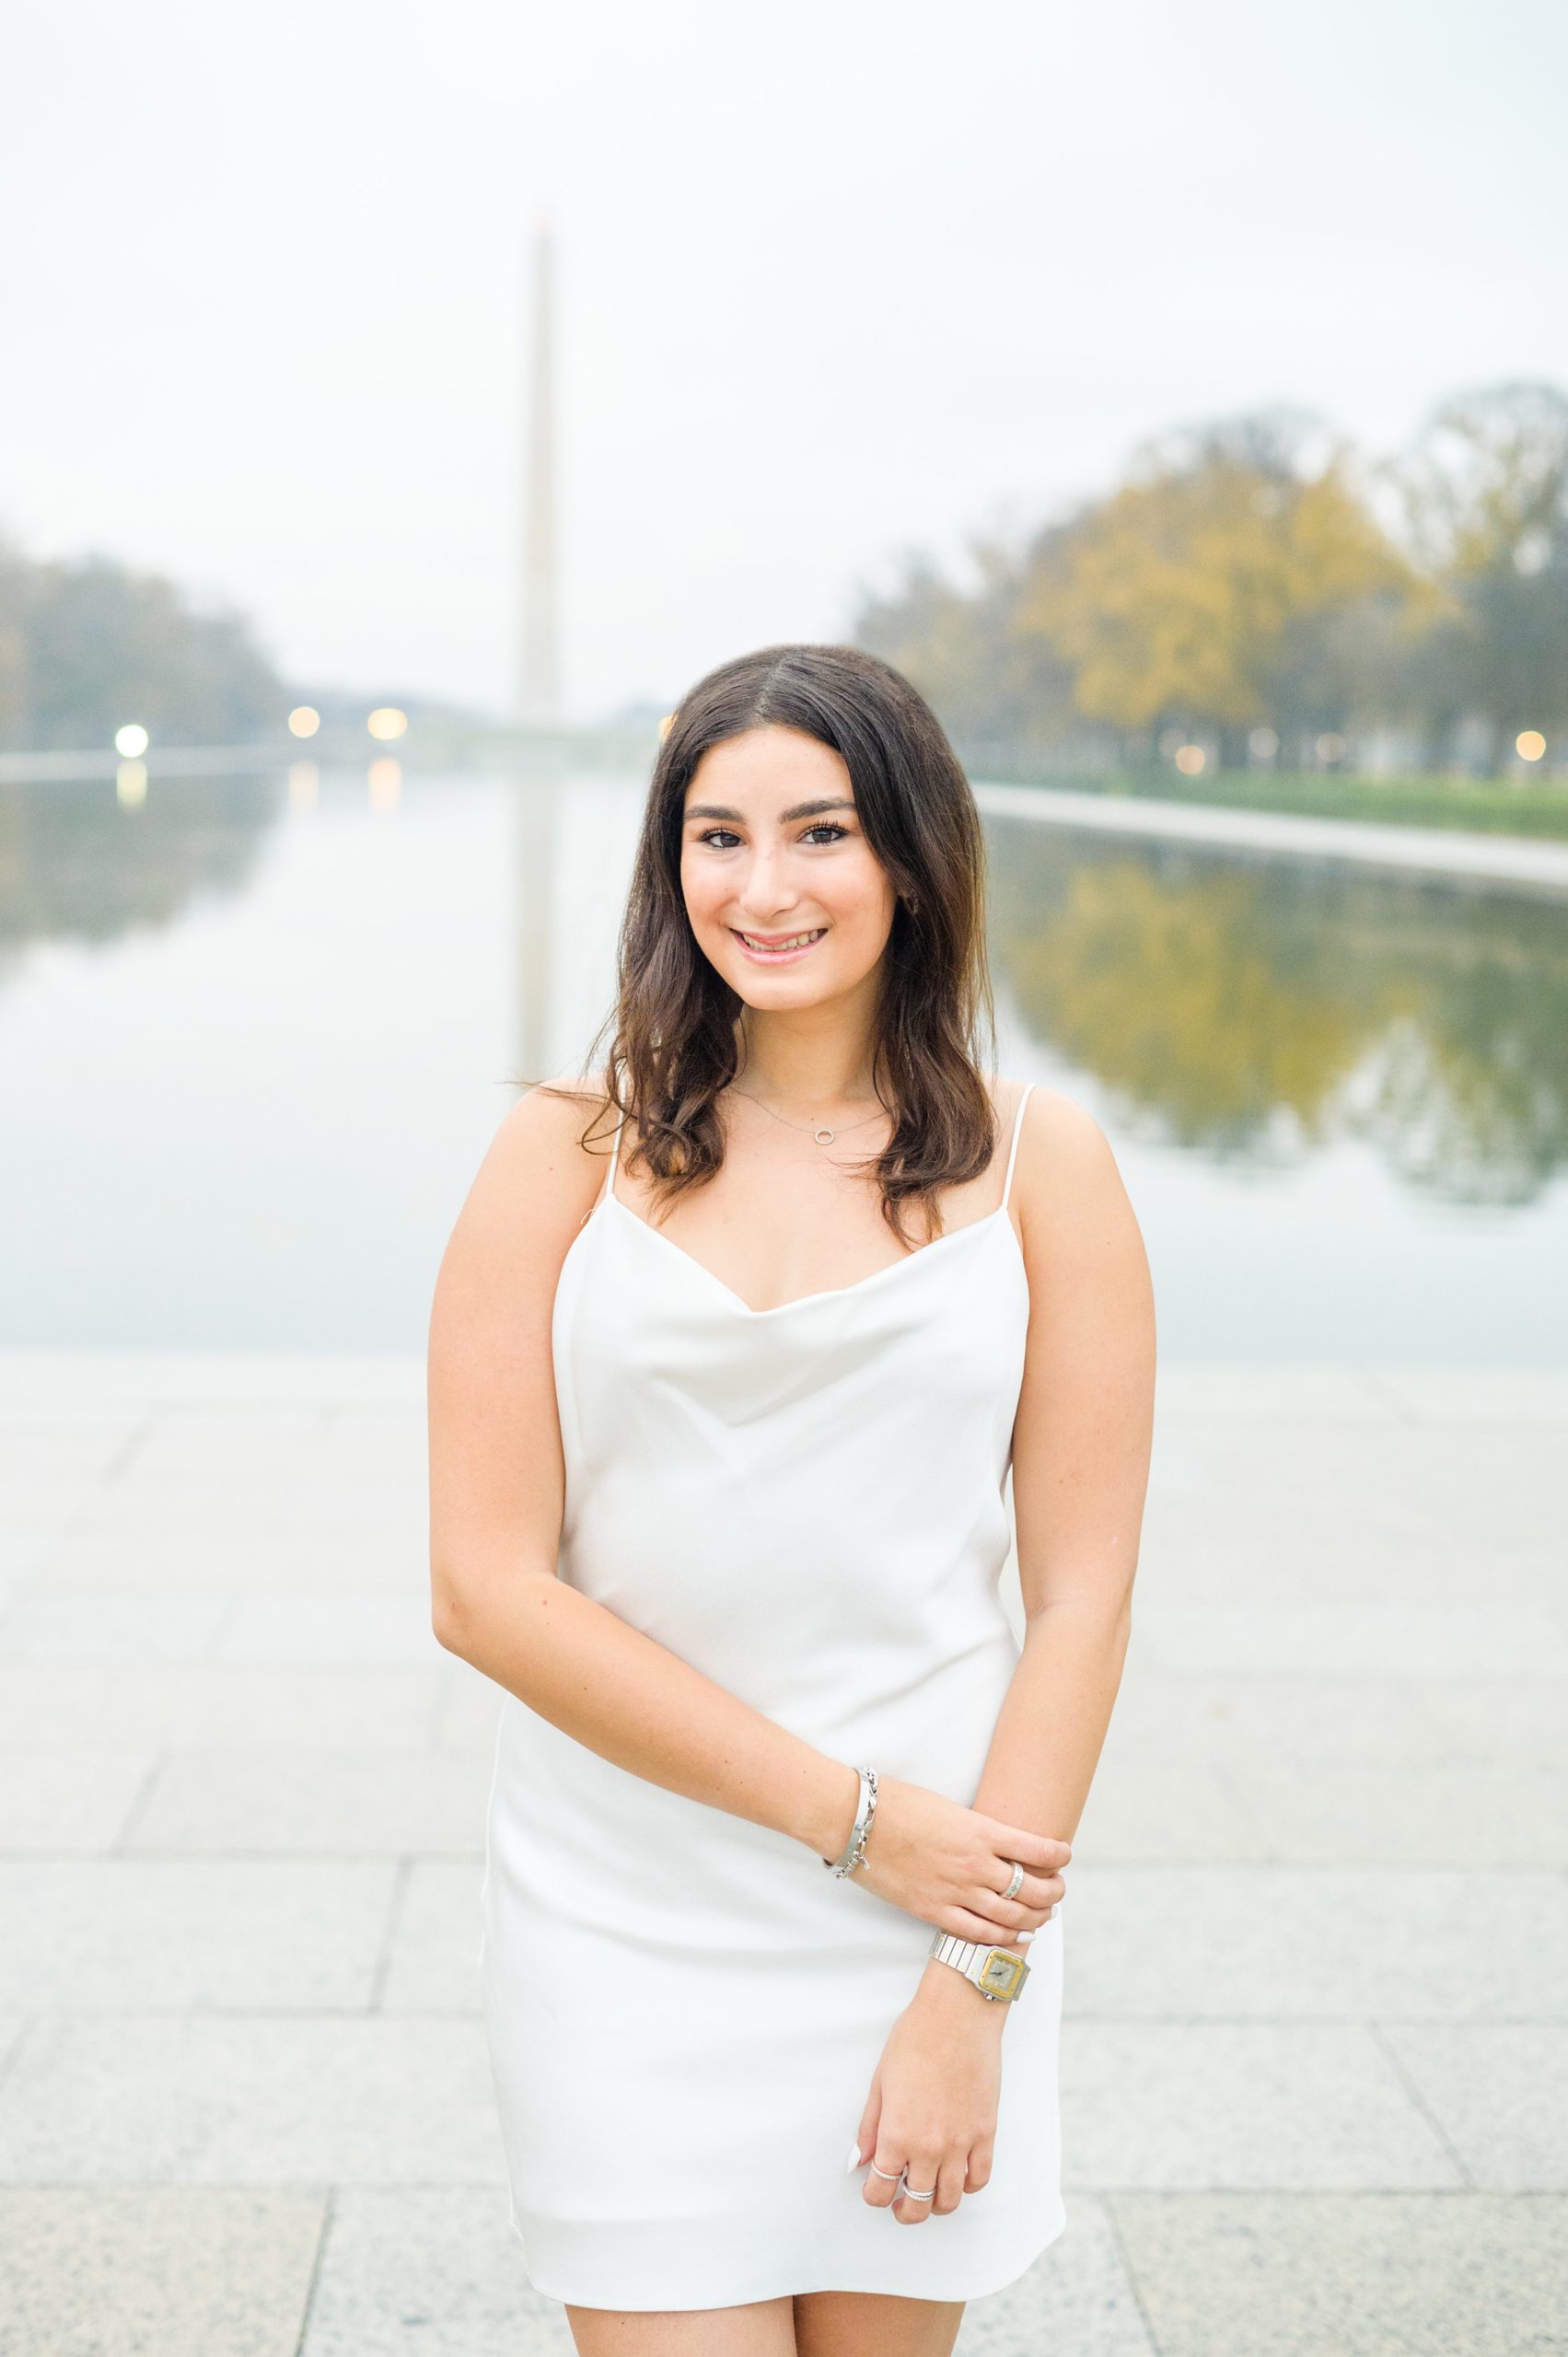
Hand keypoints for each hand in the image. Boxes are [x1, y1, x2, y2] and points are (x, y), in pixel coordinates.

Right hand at [844, 1773, 1068, 1943]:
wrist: (856, 1821)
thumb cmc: (899, 1804)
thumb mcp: (949, 1807)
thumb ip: (978, 1828)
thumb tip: (1001, 1842)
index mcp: (979, 1830)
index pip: (1037, 1849)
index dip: (1058, 1856)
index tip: (1065, 1856)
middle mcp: (973, 1864)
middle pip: (1031, 1889)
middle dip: (1052, 1893)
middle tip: (1058, 1891)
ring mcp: (954, 1891)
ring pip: (1010, 1917)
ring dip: (1034, 1919)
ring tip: (1043, 1916)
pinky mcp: (933, 1911)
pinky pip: (977, 1933)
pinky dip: (1002, 1937)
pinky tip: (1013, 1936)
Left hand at [849, 1970, 1004, 2225]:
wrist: (957, 2016)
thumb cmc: (915, 2039)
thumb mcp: (880, 2082)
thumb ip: (869, 2127)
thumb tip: (859, 2160)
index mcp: (898, 2134)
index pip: (881, 2190)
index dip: (874, 2196)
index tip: (874, 2191)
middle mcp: (930, 2147)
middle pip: (917, 2205)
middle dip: (904, 2211)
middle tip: (900, 2205)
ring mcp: (961, 2143)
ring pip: (950, 2200)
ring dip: (936, 2206)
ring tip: (928, 2196)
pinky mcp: (986, 2133)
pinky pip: (979, 2178)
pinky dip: (967, 2186)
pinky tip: (957, 2178)